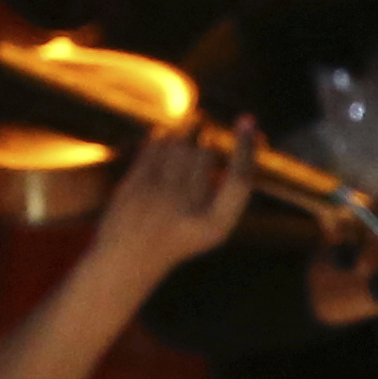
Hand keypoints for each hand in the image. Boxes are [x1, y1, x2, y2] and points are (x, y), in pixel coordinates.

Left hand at [92, 119, 255, 276]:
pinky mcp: (134, 185)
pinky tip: (167, 132)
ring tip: (192, 122)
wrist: (129, 258)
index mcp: (216, 226)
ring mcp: (159, 198)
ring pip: (179, 145)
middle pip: (206, 155)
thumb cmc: (179, 235)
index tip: (248, 120)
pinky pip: (154, 146)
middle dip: (207, 136)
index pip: (240, 179)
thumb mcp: (211, 224)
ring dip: (186, 129)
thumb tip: (248, 140)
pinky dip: (163, 135)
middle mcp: (189, 212)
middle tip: (206, 123)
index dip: (247, 148)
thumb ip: (225, 189)